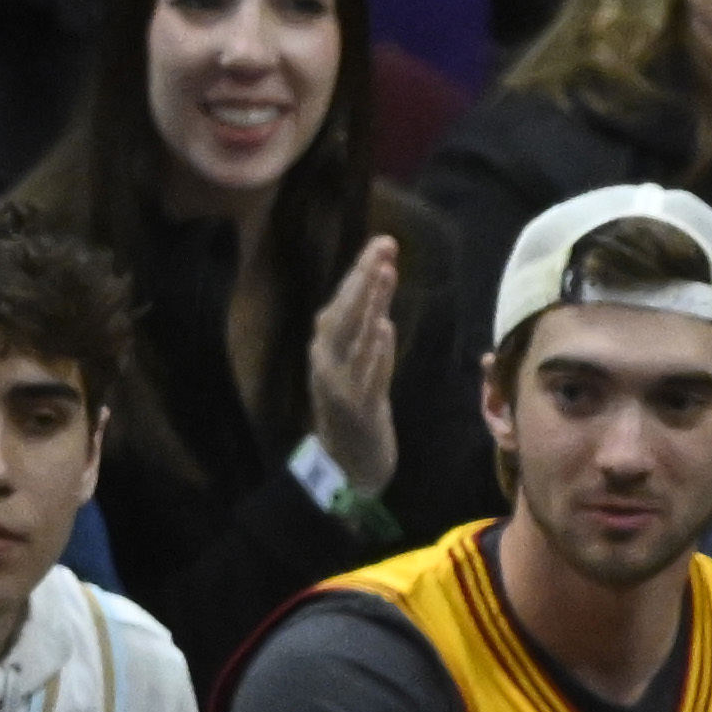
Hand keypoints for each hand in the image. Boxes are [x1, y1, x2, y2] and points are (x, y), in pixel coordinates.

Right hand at [307, 235, 402, 496]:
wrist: (347, 468)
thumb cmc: (355, 416)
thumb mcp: (360, 374)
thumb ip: (368, 346)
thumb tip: (380, 315)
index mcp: (326, 350)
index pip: (343, 303)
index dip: (360, 273)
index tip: (380, 244)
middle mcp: (326, 362)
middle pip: (345, 312)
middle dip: (364, 278)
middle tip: (383, 246)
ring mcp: (339, 385)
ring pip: (356, 337)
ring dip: (371, 305)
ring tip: (385, 274)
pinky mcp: (357, 408)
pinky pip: (367, 375)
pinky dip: (375, 353)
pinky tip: (384, 329)